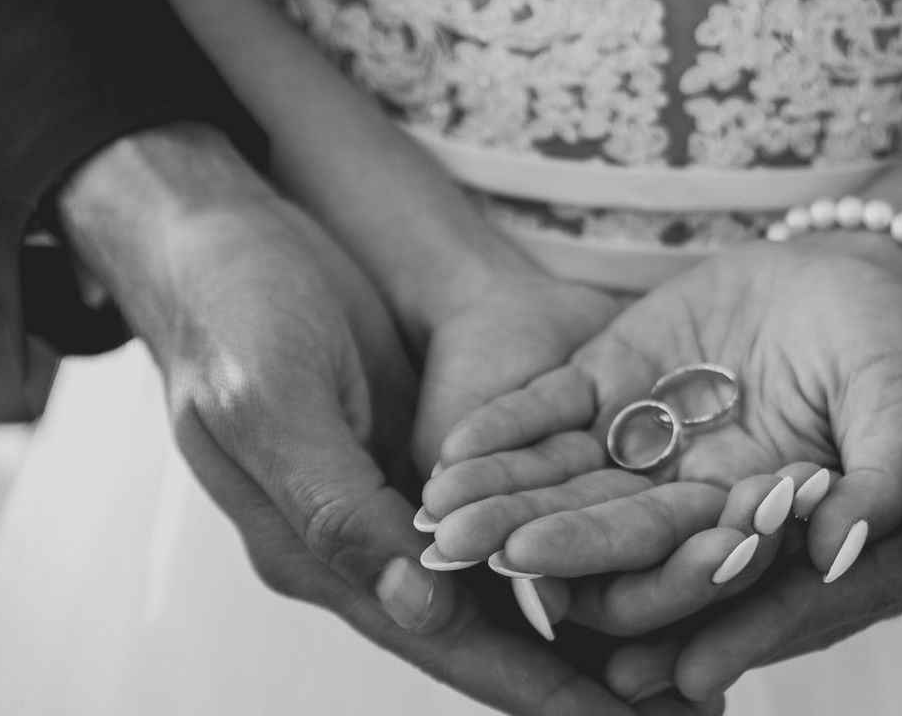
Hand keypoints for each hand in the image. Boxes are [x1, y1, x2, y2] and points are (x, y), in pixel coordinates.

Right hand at [59, 124, 641, 714]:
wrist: (213, 232)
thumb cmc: (232, 308)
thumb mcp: (269, 398)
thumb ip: (334, 506)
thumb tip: (418, 605)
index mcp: (316, 550)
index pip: (445, 642)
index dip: (535, 689)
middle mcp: (364, 546)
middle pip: (489, 636)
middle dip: (583, 683)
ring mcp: (398, 501)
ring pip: (508, 588)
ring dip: (593, 628)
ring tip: (688, 672)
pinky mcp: (426, 454)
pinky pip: (512, 519)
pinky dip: (572, 551)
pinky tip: (640, 565)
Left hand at [418, 233, 901, 631]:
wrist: (847, 269)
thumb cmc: (883, 341)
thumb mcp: (894, 401)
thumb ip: (876, 476)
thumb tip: (842, 549)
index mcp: (756, 518)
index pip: (691, 565)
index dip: (636, 581)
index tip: (572, 593)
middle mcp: (688, 494)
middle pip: (608, 532)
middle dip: (538, 546)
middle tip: (469, 555)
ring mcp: (644, 439)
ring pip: (562, 480)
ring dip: (501, 496)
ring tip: (438, 514)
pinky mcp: (610, 380)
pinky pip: (548, 409)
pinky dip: (503, 426)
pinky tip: (450, 447)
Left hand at [602, 87, 901, 699]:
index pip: (883, 578)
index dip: (788, 621)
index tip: (700, 663)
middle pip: (832, 585)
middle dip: (732, 629)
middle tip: (627, 679)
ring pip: (814, 552)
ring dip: (724, 592)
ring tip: (625, 636)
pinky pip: (817, 498)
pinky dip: (749, 526)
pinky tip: (678, 540)